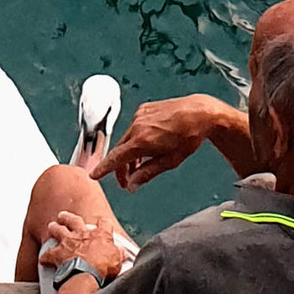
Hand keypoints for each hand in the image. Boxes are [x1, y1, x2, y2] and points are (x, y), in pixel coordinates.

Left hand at [38, 210, 129, 283]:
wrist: (86, 274)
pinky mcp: (58, 253)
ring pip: (58, 229)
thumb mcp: (117, 260)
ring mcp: (68, 242)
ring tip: (52, 225)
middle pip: (73, 220)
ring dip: (54, 227)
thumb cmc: (103, 268)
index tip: (102, 223)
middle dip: (68, 217)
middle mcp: (82, 234)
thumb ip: (119, 254)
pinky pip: (48, 254)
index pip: (104, 223)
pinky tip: (43, 258)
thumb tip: (123, 253)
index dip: (103, 223)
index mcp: (99, 235)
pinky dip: (45, 256)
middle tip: (64, 215)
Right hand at [94, 95, 224, 190]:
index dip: (104, 168)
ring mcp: (139, 116)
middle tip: (127, 182)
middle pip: (120, 150)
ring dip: (129, 154)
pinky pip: (134, 128)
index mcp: (142, 141)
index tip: (94, 175)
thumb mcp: (170, 161)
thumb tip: (133, 184)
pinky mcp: (143, 109)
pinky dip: (136, 139)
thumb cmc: (189, 136)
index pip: (116, 158)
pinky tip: (148, 146)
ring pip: (127, 139)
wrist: (200, 112)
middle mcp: (137, 126)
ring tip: (139, 166)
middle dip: (121, 167)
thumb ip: (148, 173)